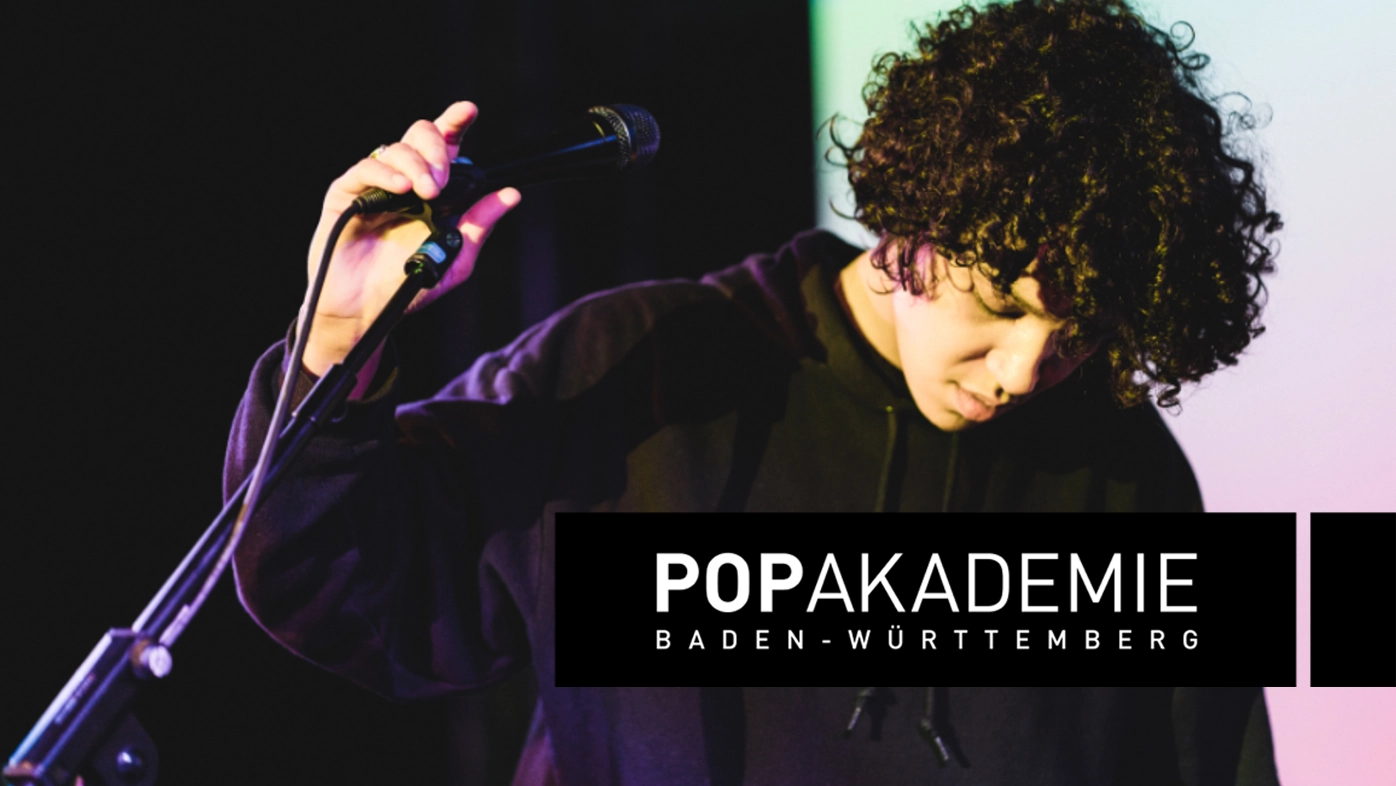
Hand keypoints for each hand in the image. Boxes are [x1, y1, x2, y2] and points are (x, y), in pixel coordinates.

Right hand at [300, 101, 520, 391]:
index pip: (445, 146)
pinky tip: (401, 188)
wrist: (370, 313)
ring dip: (415, 164)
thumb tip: (511, 194)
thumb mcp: (455, 258)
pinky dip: (384, 173)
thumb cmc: (408, 286)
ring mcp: (374, 186)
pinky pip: (364, 170)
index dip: (454, 123)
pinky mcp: (345, 195)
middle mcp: (404, 181)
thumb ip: (479, 225)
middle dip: (436, 149)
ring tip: (426, 192)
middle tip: (442, 181)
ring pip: (394, 150)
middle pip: (419, 136)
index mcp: (432, 190)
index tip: (468, 111)